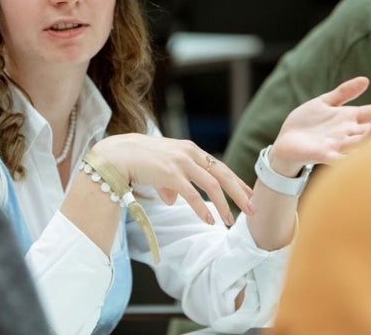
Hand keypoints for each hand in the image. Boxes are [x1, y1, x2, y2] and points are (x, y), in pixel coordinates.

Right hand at [92, 135, 254, 226]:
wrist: (118, 154)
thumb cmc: (138, 161)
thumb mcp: (161, 169)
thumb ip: (171, 184)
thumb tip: (174, 200)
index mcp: (191, 150)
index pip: (220, 166)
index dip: (236, 181)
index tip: (249, 194)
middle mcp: (190, 153)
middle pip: (223, 174)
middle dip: (239, 193)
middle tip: (252, 209)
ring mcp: (181, 162)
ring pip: (211, 185)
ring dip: (224, 205)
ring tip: (230, 221)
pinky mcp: (170, 173)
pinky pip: (192, 194)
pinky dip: (202, 209)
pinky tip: (210, 221)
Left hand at [270, 76, 370, 175]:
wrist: (285, 142)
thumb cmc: (306, 124)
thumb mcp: (324, 102)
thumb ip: (343, 93)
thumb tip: (366, 80)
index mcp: (349, 120)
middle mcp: (347, 134)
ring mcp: (337, 145)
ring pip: (360, 143)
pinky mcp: (323, 155)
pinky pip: (340, 157)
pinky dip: (350, 155)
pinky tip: (359, 152)